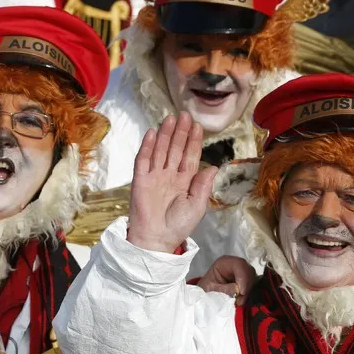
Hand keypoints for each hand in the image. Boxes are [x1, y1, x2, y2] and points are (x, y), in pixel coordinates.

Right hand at [126, 112, 217, 252]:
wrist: (156, 239)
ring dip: (165, 134)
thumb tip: (213, 167)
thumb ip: (204, 186)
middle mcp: (170, 175)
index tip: (198, 126)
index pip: (190, 156)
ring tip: (170, 119)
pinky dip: (147, 146)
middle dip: (180, 132)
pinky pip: (143, 159)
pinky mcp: (140, 180)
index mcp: (185, 181)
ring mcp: (155, 176)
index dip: (194, 141)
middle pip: (175, 148)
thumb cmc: (178, 225)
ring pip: (160, 150)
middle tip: (185, 115)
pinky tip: (152, 133)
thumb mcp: (197, 206)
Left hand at [197, 255, 256, 304]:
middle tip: (240, 300)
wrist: (205, 295)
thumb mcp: (210, 290)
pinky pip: (252, 284)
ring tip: (239, 301)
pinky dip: (249, 292)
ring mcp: (242, 271)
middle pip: (248, 271)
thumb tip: (238, 290)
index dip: (243, 278)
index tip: (241, 292)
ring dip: (248, 290)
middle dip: (246, 286)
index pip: (239, 265)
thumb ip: (224, 289)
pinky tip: (242, 299)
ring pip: (252, 277)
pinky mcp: (246, 279)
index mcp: (224, 262)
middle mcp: (235, 264)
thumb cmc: (205, 290)